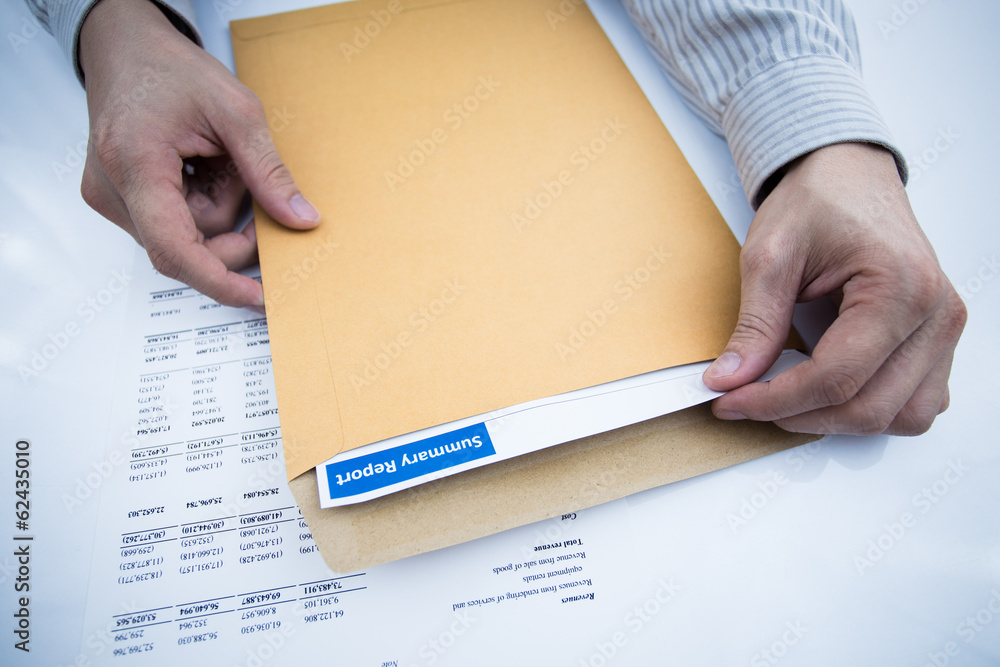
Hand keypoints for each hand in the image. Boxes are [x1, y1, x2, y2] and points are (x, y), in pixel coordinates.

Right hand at [78, 0, 320, 308]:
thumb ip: (267, 171)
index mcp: (134, 163)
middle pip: (186, 247)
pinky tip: (199, 169)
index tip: (256, 296)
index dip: (219, 281)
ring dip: (215, 210)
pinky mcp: (117, 201)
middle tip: (248, 185)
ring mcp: (109, 198)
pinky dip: (198, 205)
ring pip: (183, 238)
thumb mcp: (236, 110)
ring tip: (216, 162)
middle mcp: (111, 189)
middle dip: (230, 228)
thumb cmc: (170, 69)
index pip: (174, 248)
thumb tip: (300, 220)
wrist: (125, 48)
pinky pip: (172, 225)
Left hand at [702, 143, 965, 435]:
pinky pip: (918, 400)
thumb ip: (755, 325)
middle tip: (745, 403)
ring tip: (787, 399)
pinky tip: (829, 390)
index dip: (775, 401)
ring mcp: (944, 327)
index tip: (729, 402)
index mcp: (899, 287)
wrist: (846, 171)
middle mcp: (936, 313)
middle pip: (869, 407)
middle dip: (799, 416)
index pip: (836, 377)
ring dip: (839, 421)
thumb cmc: (817, 199)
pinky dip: (874, 409)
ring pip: (902, 416)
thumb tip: (730, 380)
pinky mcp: (938, 336)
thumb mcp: (770, 256)